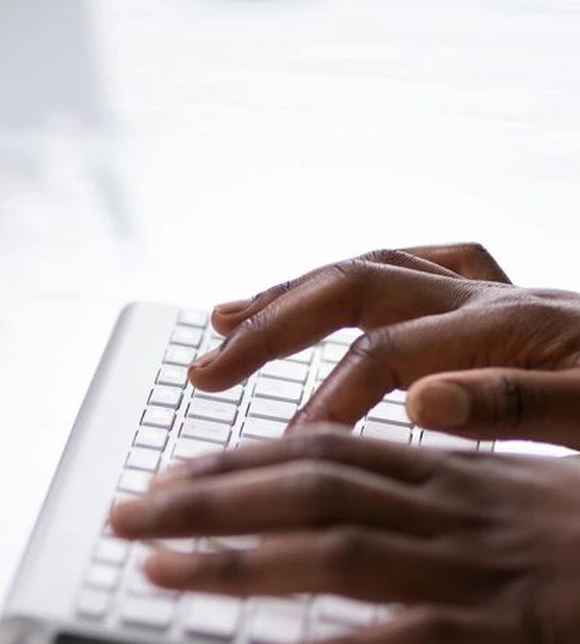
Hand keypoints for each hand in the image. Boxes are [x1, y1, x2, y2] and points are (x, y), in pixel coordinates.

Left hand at [110, 428, 579, 642]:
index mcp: (451, 474)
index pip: (320, 451)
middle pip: (309, 487)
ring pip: (342, 550)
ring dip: (242, 557)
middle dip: (207, 497)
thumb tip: (338, 488)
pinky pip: (417, 639)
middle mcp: (455, 511)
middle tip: (125, 512)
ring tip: (159, 563)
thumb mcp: (512, 499)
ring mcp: (483, 572)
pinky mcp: (518, 629)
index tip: (167, 472)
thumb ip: (426, 495)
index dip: (235, 460)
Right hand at [188, 244, 579, 446]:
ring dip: (292, 293)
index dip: (328, 400)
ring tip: (224, 316)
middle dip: (270, 325)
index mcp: (511, 324)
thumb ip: (514, 405)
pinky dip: (353, 278)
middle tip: (207, 370)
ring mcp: (494, 292)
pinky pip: (412, 269)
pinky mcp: (501, 304)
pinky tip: (321, 291)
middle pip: (352, 286)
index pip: (386, 354)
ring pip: (370, 269)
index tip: (289, 452)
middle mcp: (492, 294)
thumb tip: (418, 400)